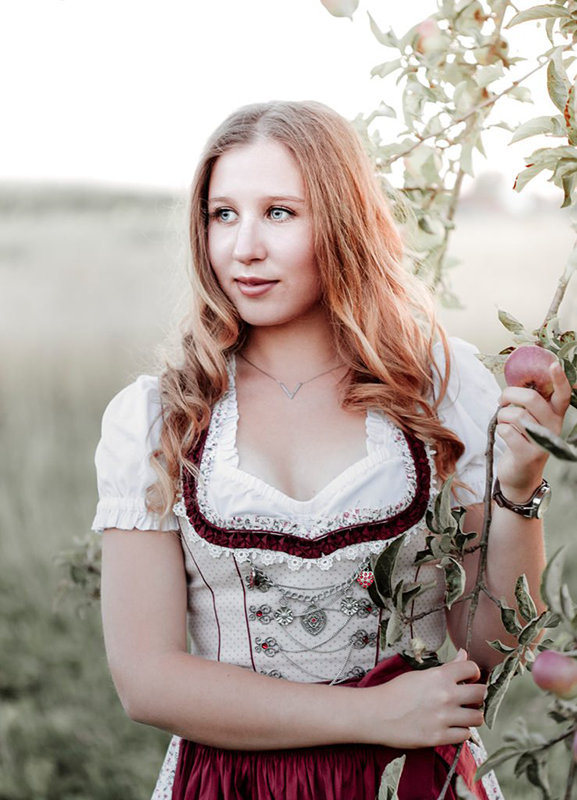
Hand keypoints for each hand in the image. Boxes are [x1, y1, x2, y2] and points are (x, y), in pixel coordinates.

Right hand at [361, 649, 485, 748]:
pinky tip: (452, 726)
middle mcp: (445, 695)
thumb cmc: (396, 691)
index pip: (472, 668)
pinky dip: (461, 731)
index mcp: (440, 676)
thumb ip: (446, 668)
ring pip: (478, 717)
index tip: (469, 678)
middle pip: (481, 694)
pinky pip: (465, 735)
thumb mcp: (421, 674)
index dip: (473, 673)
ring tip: (463, 714)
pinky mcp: (439, 737)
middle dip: (478, 695)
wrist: (377, 713)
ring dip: (473, 715)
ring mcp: (443, 717)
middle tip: (470, 698)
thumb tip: (464, 654)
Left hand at [496, 361, 572, 501]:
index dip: (560, 379)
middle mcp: (553, 428)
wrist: (520, 477)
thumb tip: (514, 384)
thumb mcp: (530, 422)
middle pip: (532, 399)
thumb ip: (528, 405)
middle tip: (502, 400)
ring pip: (516, 414)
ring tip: (503, 422)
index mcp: (555, 416)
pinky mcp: (528, 455)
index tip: (553, 364)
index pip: (563, 395)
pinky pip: (506, 431)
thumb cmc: (522, 442)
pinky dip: (500, 430)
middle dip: (510, 394)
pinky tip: (504, 436)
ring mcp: (543, 443)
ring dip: (502, 415)